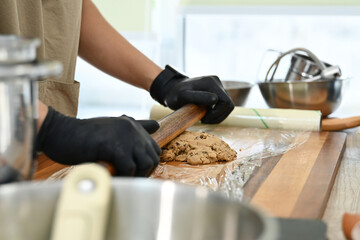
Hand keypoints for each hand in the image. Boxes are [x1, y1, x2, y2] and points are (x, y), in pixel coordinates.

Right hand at [36, 107, 160, 176]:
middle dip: (143, 172)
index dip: (147, 164)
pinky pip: (129, 168)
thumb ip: (134, 128)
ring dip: (135, 176)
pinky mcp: (114, 145)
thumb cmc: (84, 136)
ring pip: (145, 163)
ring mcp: (125, 135)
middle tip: (128, 179)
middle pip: (153, 157)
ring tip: (121, 178)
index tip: (134, 173)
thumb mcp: (112, 130)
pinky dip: (123, 177)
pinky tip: (112, 177)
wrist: (60, 133)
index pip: (154, 148)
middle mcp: (132, 128)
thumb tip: (156, 125)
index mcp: (132, 124)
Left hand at [150, 65, 233, 123]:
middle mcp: (216, 82)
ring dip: (218, 115)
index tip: (204, 119)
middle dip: (219, 116)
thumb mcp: (183, 96)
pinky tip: (206, 114)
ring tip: (205, 118)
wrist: (171, 90)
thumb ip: (198, 97)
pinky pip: (222, 104)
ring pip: (227, 105)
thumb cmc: (174, 94)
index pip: (225, 102)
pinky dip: (217, 112)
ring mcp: (217, 86)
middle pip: (228, 104)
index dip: (217, 114)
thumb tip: (215, 99)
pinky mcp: (216, 91)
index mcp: (211, 82)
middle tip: (205, 121)